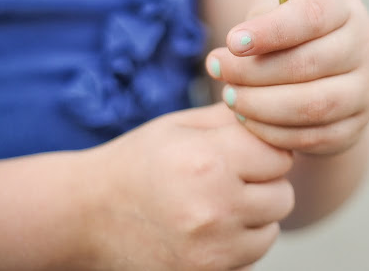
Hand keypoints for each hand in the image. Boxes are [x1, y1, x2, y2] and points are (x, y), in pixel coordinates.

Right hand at [88, 103, 294, 270]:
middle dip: (263, 185)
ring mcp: (210, 251)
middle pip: (283, 195)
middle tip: (227, 179)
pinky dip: (238, 245)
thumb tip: (281, 111)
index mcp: (207, 161)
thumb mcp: (182, 126)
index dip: (263, 150)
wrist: (85, 217)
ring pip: (271, 230)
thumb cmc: (139, 162)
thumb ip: (236, 118)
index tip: (240, 150)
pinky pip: (251, 258)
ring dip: (254, 218)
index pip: (281, 155)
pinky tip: (208, 230)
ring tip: (215, 204)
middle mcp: (213, 208)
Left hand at [205, 0, 368, 155]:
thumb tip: (236, 47)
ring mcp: (365, 90)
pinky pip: (312, 136)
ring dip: (261, 105)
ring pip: (313, 105)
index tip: (233, 42)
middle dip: (254, 71)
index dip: (271, 31)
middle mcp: (364, 46)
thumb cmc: (291, 34)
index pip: (313, 16)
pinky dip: (272, 131)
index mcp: (345, 8)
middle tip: (217, 70)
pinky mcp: (354, 127)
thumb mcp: (276, 12)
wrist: (324, 74)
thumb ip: (260, 19)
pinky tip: (246, 119)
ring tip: (229, 97)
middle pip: (310, 63)